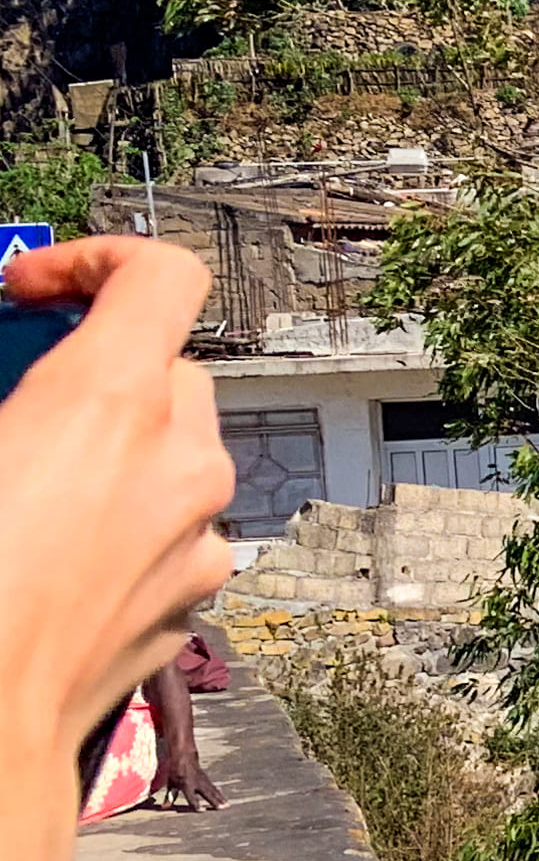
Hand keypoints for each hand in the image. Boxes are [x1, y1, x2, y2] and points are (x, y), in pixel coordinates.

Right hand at [0, 239, 232, 797]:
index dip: (94, 260)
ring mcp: (196, 537)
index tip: (29, 289)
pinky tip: (42, 554)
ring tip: (16, 484)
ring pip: (169, 453)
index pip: (162, 275)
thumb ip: (1, 390)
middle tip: (8, 396)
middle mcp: (178, 462)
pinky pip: (168, 527)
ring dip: (106, 447)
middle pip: (163, 369)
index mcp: (110, 405)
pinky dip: (118, 517)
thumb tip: (12, 406)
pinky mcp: (192, 600)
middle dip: (88, 369)